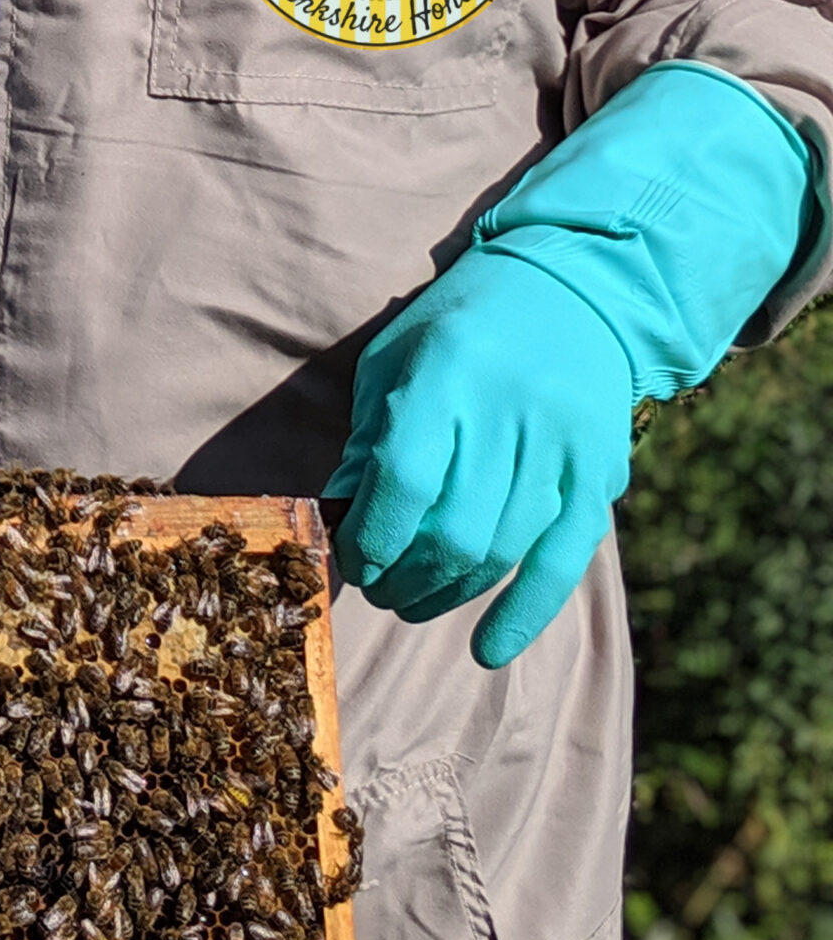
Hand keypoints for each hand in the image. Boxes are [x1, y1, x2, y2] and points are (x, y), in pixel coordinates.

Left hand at [325, 248, 631, 668]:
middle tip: (381, 590)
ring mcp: (562, 445)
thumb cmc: (462, 324)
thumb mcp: (396, 358)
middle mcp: (510, 411)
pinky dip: (524, 614)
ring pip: (501, 553)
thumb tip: (339, 519)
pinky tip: (487, 650)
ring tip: (415, 600)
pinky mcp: (601, 473)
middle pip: (454, 531)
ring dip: (449, 595)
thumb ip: (367, 437)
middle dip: (404, 578)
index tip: (352, 560)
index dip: (372, 537)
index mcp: (448, 373)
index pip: (405, 481)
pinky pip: (563, 562)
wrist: (573, 289)